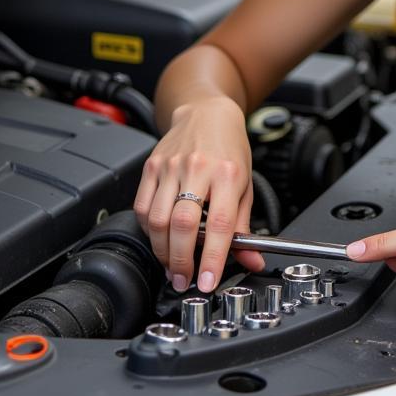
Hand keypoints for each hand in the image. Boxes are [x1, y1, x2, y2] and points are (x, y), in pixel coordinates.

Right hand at [133, 96, 264, 293]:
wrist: (207, 113)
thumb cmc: (229, 149)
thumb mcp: (245, 185)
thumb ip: (245, 227)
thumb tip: (252, 260)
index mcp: (227, 174)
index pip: (220, 224)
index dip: (212, 258)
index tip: (207, 282)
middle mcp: (198, 168)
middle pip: (182, 224)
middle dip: (180, 261)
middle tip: (183, 280)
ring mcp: (171, 166)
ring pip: (158, 220)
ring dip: (162, 251)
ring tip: (171, 265)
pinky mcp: (152, 166)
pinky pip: (142, 207)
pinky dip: (148, 231)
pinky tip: (159, 238)